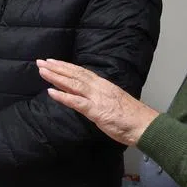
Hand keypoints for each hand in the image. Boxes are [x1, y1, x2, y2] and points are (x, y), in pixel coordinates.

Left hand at [37, 59, 158, 146]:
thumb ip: (99, 97)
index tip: (53, 61)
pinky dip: (63, 96)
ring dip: (56, 77)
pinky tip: (50, 92)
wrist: (146, 126)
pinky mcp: (97, 111)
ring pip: (73, 84)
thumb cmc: (131, 117)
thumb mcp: (113, 102)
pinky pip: (76, 102)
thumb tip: (87, 96)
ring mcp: (97, 98)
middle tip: (40, 61)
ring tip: (42, 71)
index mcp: (104, 85)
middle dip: (56, 67)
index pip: (81, 72)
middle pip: (75, 74)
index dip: (66, 66)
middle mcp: (99, 88)